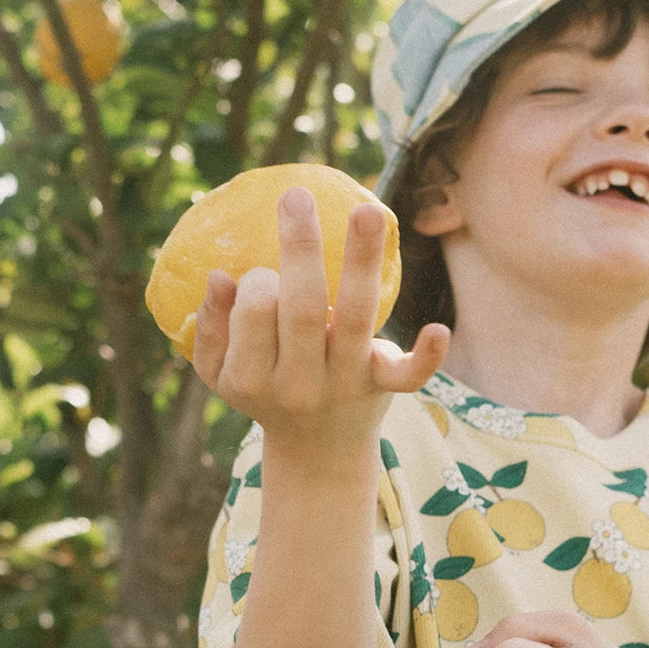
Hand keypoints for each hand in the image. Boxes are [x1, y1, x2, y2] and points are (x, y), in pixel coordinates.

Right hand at [192, 186, 448, 461]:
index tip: (262, 274)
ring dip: (362, 261)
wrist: (318, 451)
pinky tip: (437, 329)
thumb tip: (220, 276)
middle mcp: (299, 385)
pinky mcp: (383, 386)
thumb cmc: (264, 393)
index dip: (258, 281)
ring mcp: (345, 385)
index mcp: (252, 378)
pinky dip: (426, 356)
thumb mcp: (221, 374)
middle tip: (295, 196)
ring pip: (355, 317)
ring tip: (366, 209)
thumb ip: (211, 328)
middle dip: (301, 249)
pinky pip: (408, 376)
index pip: (255, 312)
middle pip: (302, 309)